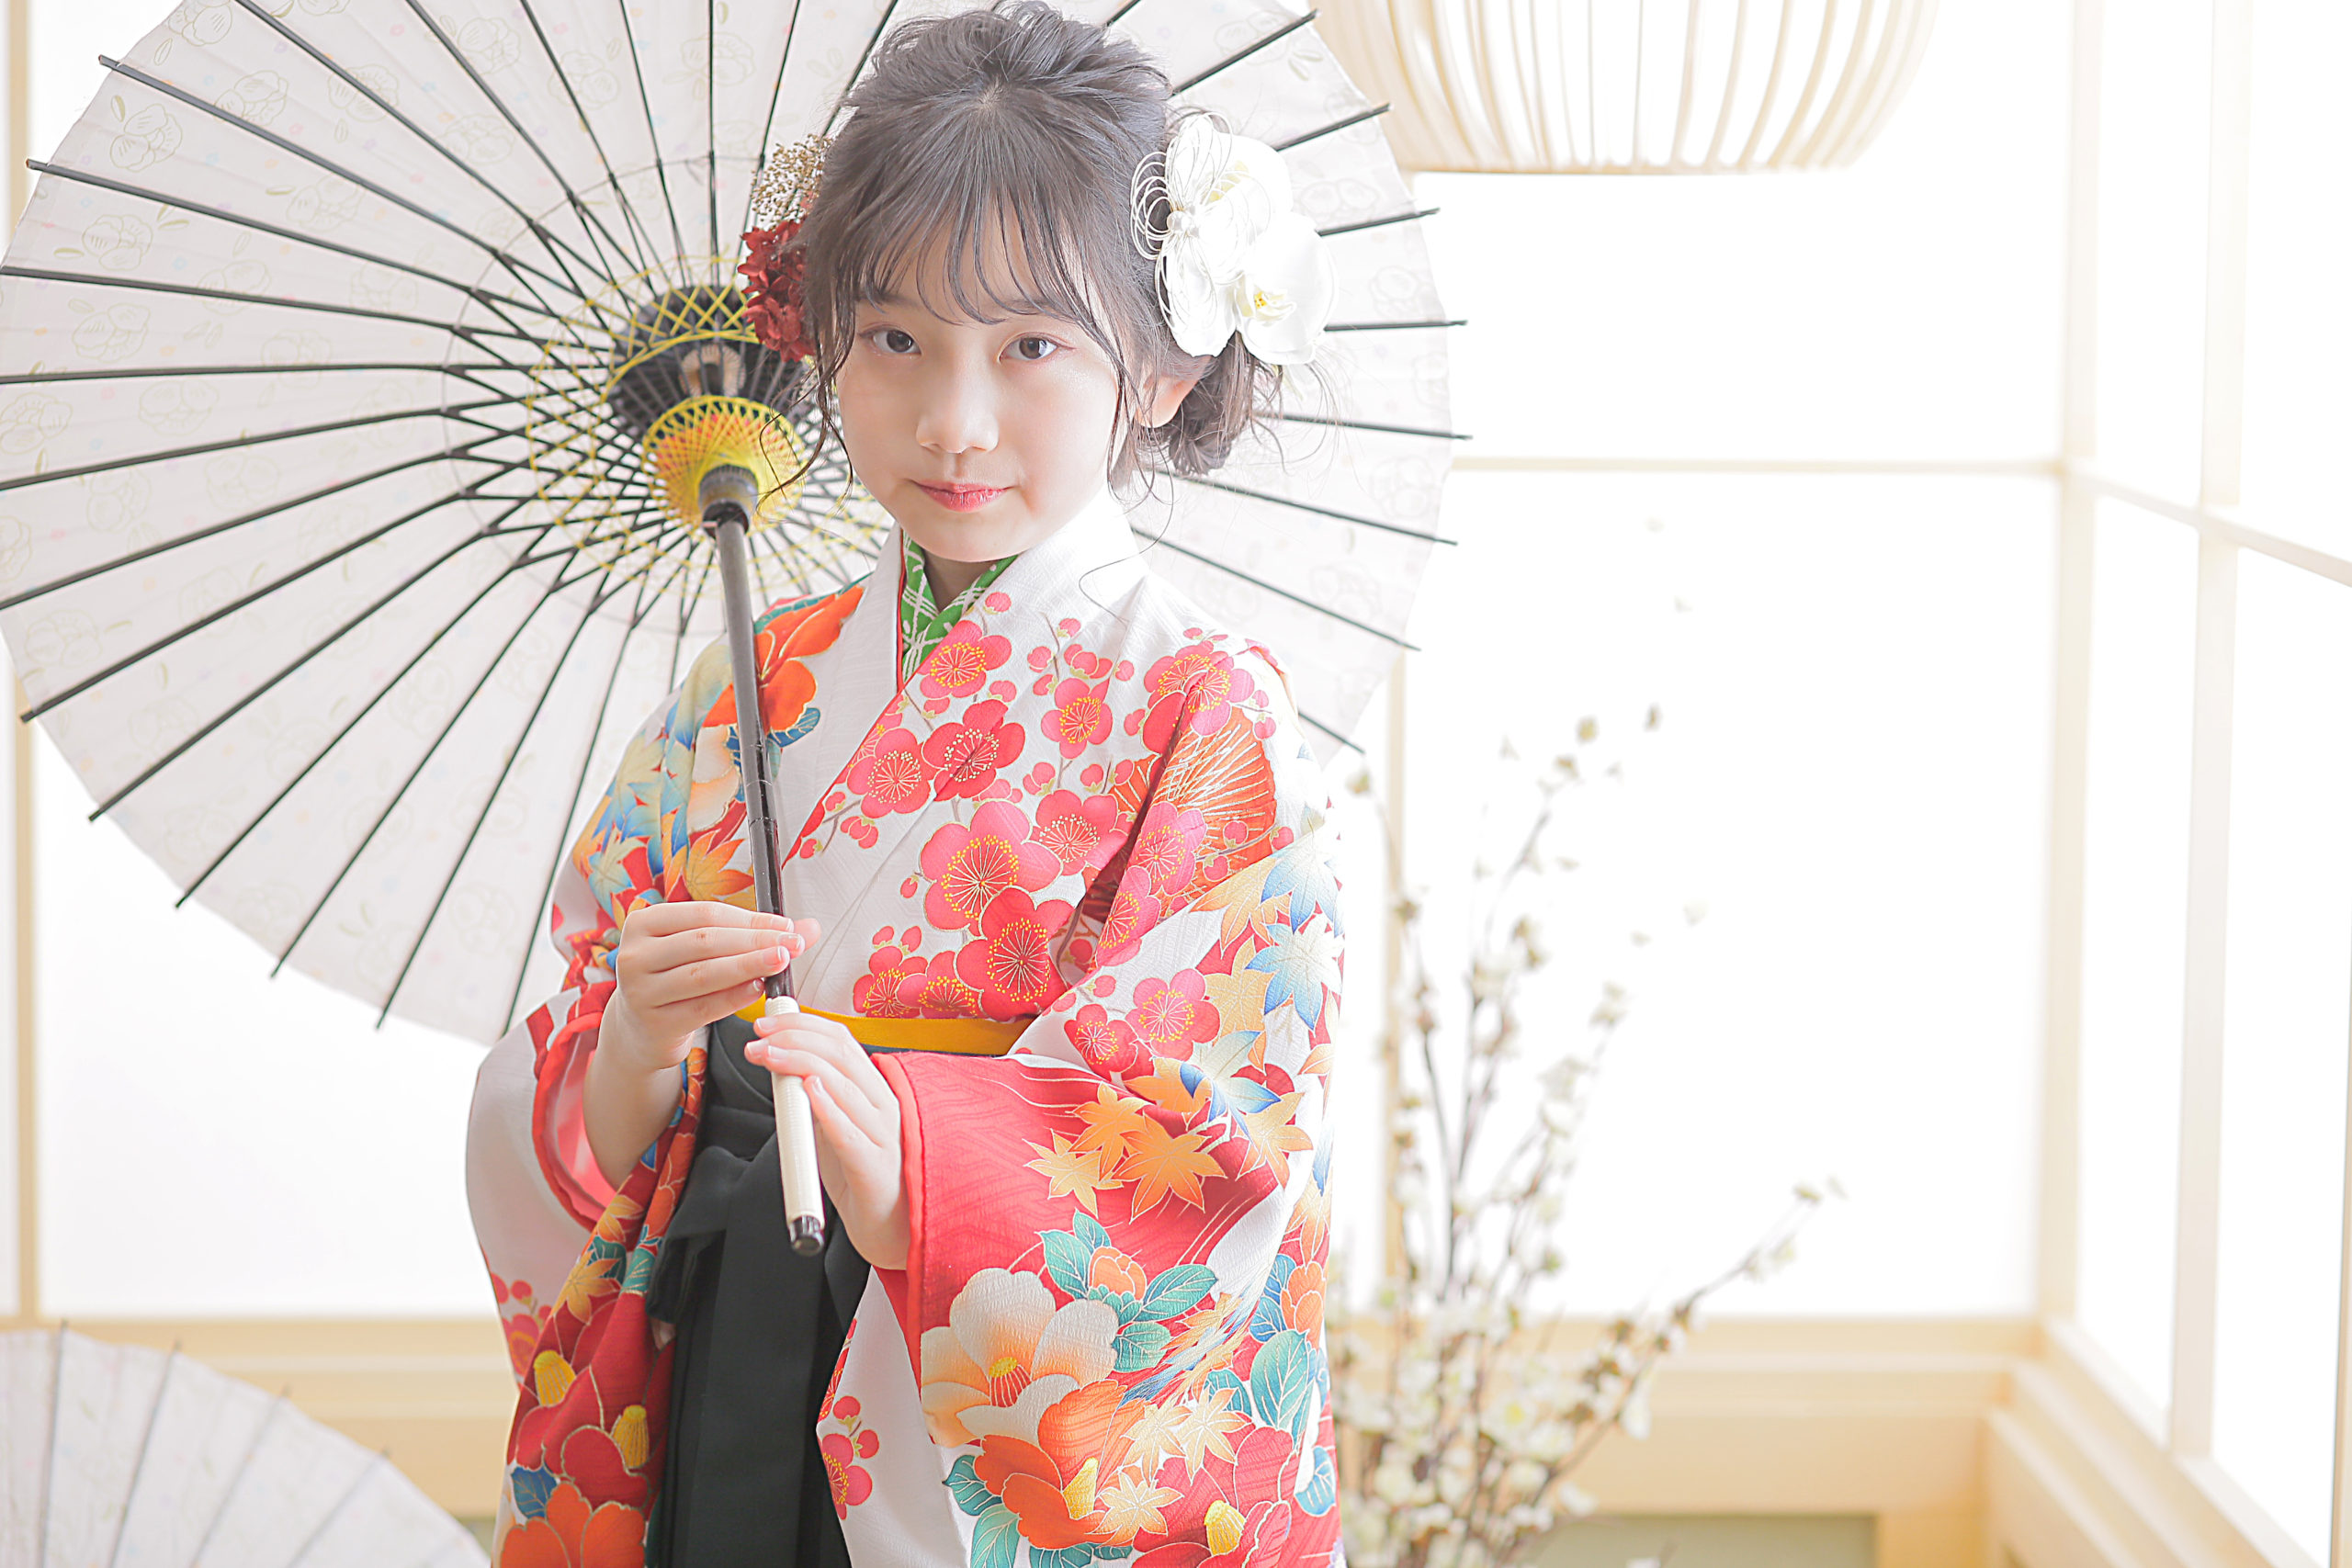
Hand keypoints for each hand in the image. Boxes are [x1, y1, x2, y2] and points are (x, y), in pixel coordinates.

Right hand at [584, 904, 818, 1188]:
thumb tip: (809, 927)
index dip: (750, 919)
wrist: (643, 1028)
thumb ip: (751, 934)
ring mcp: (639, 991)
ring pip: (703, 974)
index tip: (786, 926)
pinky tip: (758, 989)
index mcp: (644, 923)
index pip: (706, 914)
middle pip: (705, 942)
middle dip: (755, 942)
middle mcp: (634, 955)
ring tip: (781, 961)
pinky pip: (702, 1008)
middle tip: (792, 944)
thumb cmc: (678, 977)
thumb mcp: (704, 950)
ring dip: (748, 966)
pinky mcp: (654, 1023)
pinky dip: (734, 997)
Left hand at [746, 1011, 910, 1268]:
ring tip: (767, 1055)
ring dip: (799, 1063)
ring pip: (845, 1085)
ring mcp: (884, 1136)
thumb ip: (817, 1101)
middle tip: (759, 1036)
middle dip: (795, 1037)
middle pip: (841, 1055)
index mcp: (875, 1093)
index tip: (768, 1022)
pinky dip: (828, 1107)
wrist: (891, 1232)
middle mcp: (885, 1107)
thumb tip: (784, 1071)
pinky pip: (851, 1133)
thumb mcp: (835, 1130)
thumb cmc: (862, 1181)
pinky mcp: (874, 1168)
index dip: (804, 1024)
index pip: (843, 1042)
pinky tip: (809, 1090)